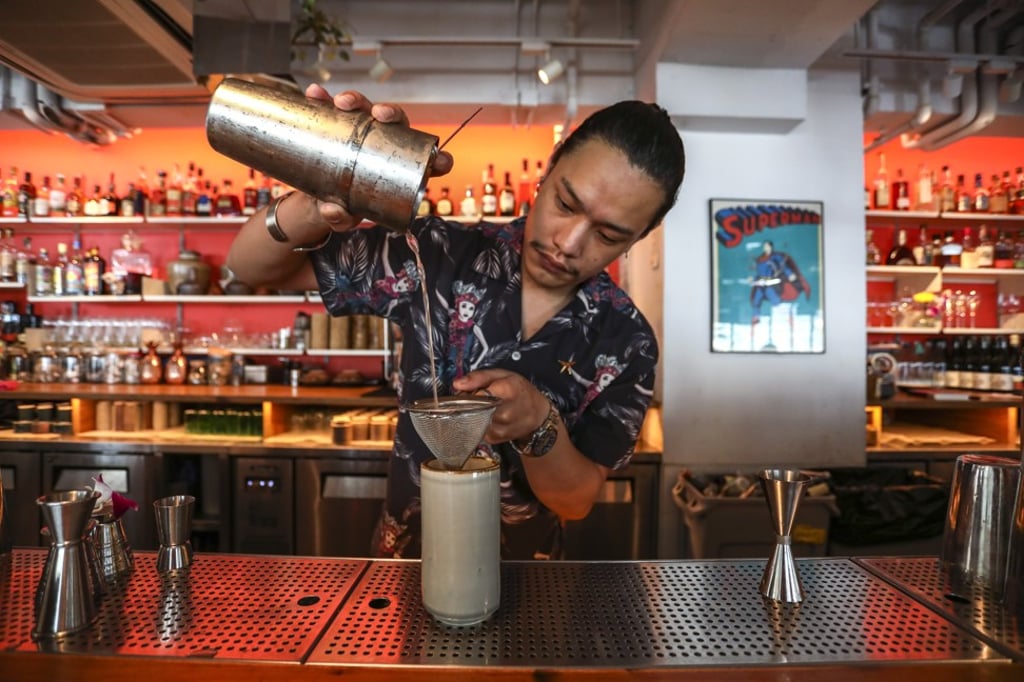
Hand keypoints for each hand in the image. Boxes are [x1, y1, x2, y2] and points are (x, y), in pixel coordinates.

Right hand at [304, 85, 453, 228]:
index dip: (439, 160)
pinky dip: (323, 98)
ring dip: (357, 101)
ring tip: (342, 103)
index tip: (442, 161)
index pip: (427, 161)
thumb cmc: (343, 207)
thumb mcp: (343, 219)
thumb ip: (340, 219)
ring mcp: (361, 131)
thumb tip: (332, 210)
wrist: (316, 199)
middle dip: (391, 113)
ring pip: (366, 108)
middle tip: (380, 114)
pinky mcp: (338, 123)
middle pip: (397, 122)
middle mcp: (385, 144)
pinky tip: (316, 94)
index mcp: (400, 170)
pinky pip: (333, 106)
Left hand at [452, 369, 550, 443]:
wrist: (538, 414)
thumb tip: (458, 383)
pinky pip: (478, 429)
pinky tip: (489, 416)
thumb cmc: (521, 391)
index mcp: (508, 391)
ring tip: (485, 407)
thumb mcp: (503, 375)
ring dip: (474, 413)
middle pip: (474, 408)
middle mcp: (506, 413)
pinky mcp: (495, 438)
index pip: (478, 394)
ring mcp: (501, 428)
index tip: (468, 390)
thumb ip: (479, 377)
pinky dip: (479, 422)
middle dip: (470, 403)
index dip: (469, 392)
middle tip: (476, 398)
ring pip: (473, 420)